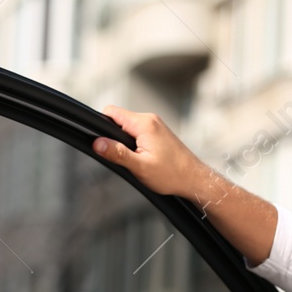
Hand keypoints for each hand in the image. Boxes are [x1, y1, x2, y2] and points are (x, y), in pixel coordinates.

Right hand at [91, 105, 208, 199]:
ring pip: (128, 126)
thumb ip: (117, 153)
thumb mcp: (139, 166)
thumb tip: (98, 143)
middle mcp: (150, 119)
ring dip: (125, 141)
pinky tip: (142, 157)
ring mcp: (155, 124)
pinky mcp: (158, 132)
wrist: (193, 179)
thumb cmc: (171, 174)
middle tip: (122, 156)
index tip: (102, 142)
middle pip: (118, 119)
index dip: (101, 126)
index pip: (111, 112)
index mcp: (144, 124)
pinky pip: (138, 131)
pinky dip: (134, 143)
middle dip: (113, 137)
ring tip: (134, 159)